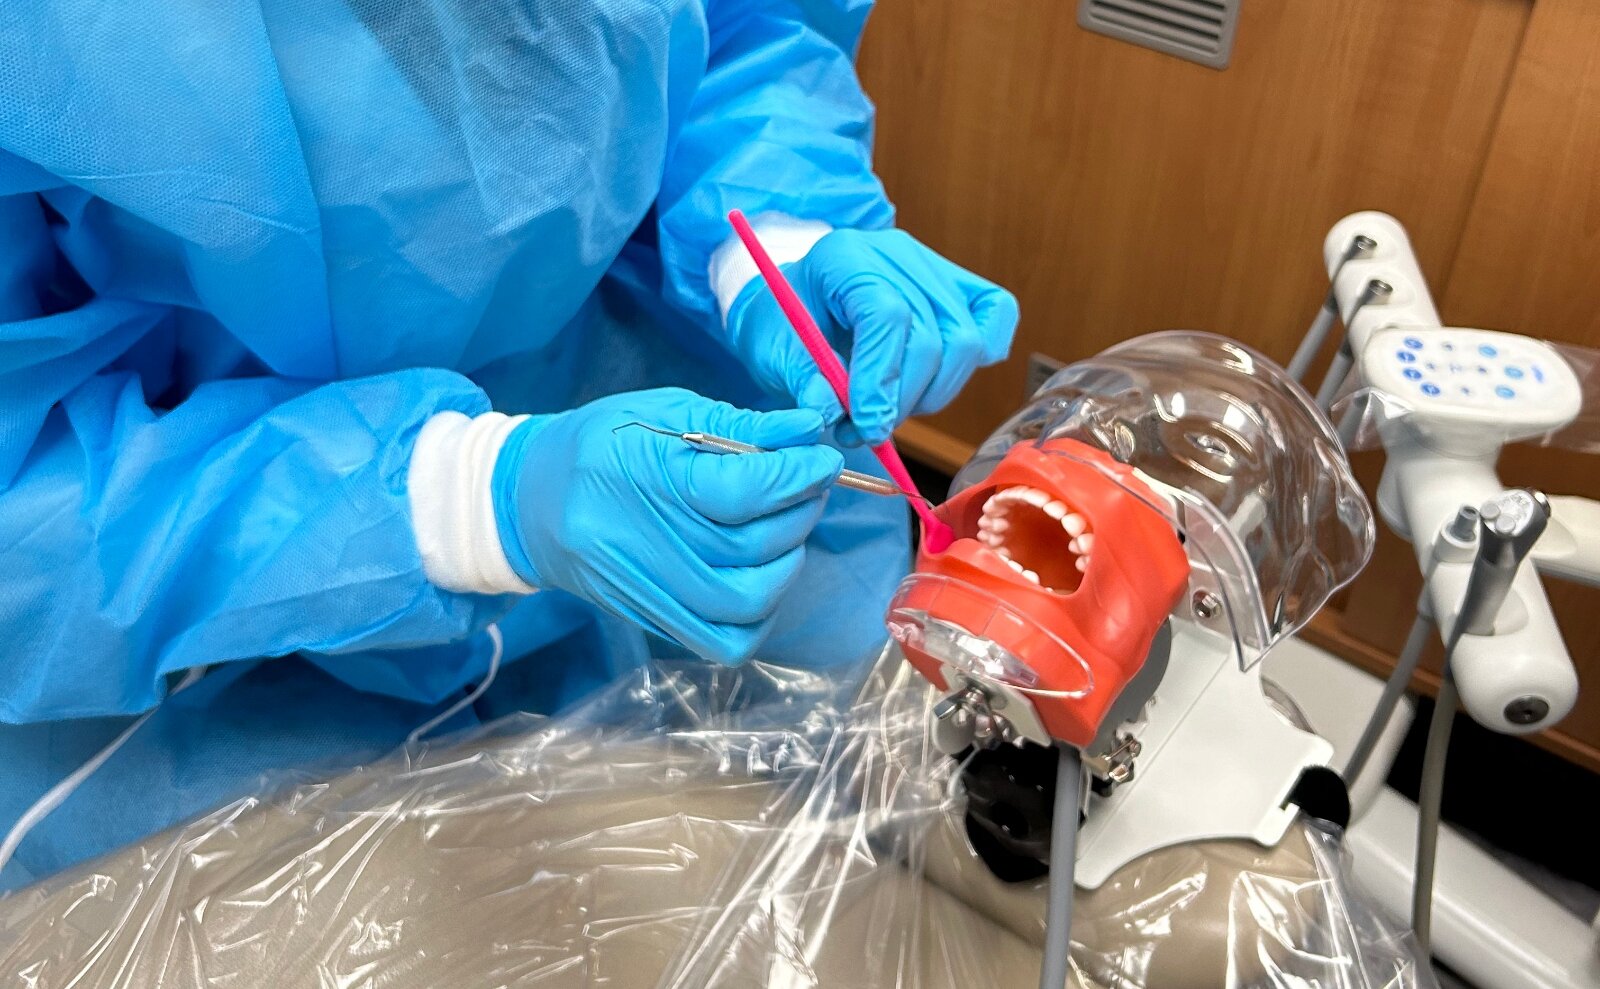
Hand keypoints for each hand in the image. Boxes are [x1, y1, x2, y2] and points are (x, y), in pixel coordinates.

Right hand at [493, 388, 843, 663]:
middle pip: (747, 547)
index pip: (737, 489)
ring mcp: (643, 589)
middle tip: (809, 487)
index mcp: (639, 474)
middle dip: (798, 514)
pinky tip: (762, 574)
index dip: (794, 476)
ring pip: (743, 602)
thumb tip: (807, 430)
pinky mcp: (650, 620)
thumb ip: (737, 425)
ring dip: (786, 564)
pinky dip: (760, 614)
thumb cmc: (600, 445)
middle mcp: (638, 540)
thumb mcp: (662, 413)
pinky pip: (723, 641)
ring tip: (787, 529)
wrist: (526, 501)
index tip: (822, 460)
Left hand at [724, 228, 1017, 445]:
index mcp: (845, 256)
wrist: (794, 308)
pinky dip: (973, 361)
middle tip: (870, 431)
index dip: (882, 377)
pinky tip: (934, 383)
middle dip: (903, 399)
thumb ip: (803, 382)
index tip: (868, 425)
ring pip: (966, 341)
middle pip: (932, 334)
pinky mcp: (960, 286)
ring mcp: (933, 267)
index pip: (887, 314)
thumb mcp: (773, 353)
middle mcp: (897, 253)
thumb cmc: (782, 328)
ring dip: (932, 394)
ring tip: (889, 412)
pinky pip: (996, 317)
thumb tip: (829, 413)